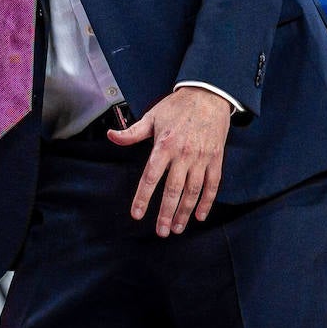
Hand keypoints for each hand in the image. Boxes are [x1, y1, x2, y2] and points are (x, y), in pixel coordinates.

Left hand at [108, 87, 231, 236]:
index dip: (143, 197)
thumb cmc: (176, 107)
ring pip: (193, 191)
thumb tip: (110, 136)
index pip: (150, 177)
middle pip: (173, 189)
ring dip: (185, 212)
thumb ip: (132, 133)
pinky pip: (212, 185)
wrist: (208, 95)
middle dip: (166, 213)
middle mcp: (183, 154)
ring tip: (178, 228)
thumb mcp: (151, 117)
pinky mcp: (216, 159)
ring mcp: (201, 158)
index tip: (137, 214)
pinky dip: (206, 201)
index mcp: (164, 145)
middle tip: (161, 232)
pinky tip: (200, 216)